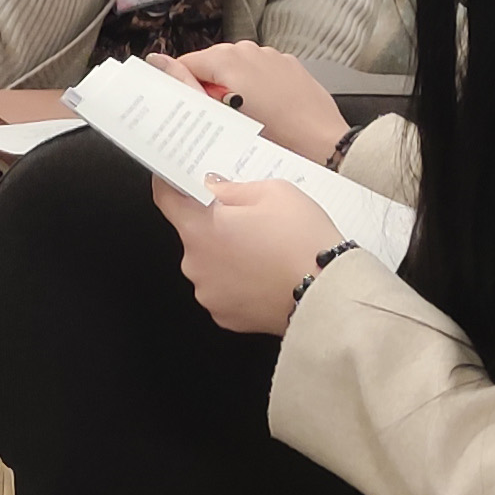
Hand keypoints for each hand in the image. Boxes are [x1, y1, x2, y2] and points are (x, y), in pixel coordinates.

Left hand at [153, 171, 344, 335]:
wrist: (327, 292)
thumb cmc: (302, 240)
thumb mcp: (274, 192)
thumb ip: (233, 188)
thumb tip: (215, 187)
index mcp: (200, 229)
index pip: (167, 200)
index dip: (169, 184)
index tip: (171, 178)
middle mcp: (195, 264)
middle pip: (195, 235)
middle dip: (216, 225)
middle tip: (250, 221)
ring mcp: (209, 294)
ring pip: (211, 265)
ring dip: (228, 256)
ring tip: (265, 251)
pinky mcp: (225, 316)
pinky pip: (225, 290)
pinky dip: (239, 282)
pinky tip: (265, 274)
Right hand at [180, 40, 348, 165]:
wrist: (323, 145)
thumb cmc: (274, 137)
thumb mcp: (222, 116)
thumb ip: (186, 87)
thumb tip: (158, 62)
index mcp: (228, 58)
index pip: (187, 63)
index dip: (182, 88)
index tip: (184, 108)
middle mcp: (250, 50)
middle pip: (212, 66)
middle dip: (209, 90)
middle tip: (214, 121)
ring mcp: (272, 56)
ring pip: (238, 71)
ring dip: (233, 90)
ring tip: (241, 121)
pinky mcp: (289, 67)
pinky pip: (261, 74)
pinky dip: (256, 89)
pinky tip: (263, 115)